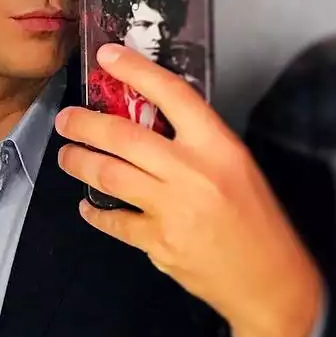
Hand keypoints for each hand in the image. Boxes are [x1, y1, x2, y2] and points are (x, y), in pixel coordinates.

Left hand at [56, 43, 322, 336]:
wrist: (269, 280)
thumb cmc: (256, 219)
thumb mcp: (237, 166)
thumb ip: (197, 144)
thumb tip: (149, 122)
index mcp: (218, 145)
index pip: (172, 94)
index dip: (136, 70)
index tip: (107, 56)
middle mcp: (193, 171)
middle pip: (124, 136)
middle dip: (85, 124)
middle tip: (66, 120)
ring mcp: (173, 209)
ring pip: (110, 176)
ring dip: (81, 163)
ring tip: (68, 156)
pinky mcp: (159, 243)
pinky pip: (115, 221)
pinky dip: (96, 213)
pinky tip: (88, 206)